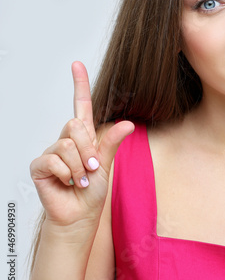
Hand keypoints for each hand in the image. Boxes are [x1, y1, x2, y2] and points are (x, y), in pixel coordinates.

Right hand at [29, 61, 134, 228]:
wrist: (79, 215)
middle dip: (88, 148)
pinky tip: (68, 183)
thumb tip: (128, 124)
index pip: (82, 105)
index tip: (77, 64)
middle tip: (92, 168)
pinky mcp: (40, 166)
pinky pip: (54, 159)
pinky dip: (68, 174)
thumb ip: (112, 142)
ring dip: (80, 166)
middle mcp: (67, 140)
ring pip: (67, 144)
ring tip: (81, 179)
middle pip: (75, 125)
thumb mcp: (107, 164)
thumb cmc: (92, 191)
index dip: (80, 85)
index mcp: (85, 136)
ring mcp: (52, 152)